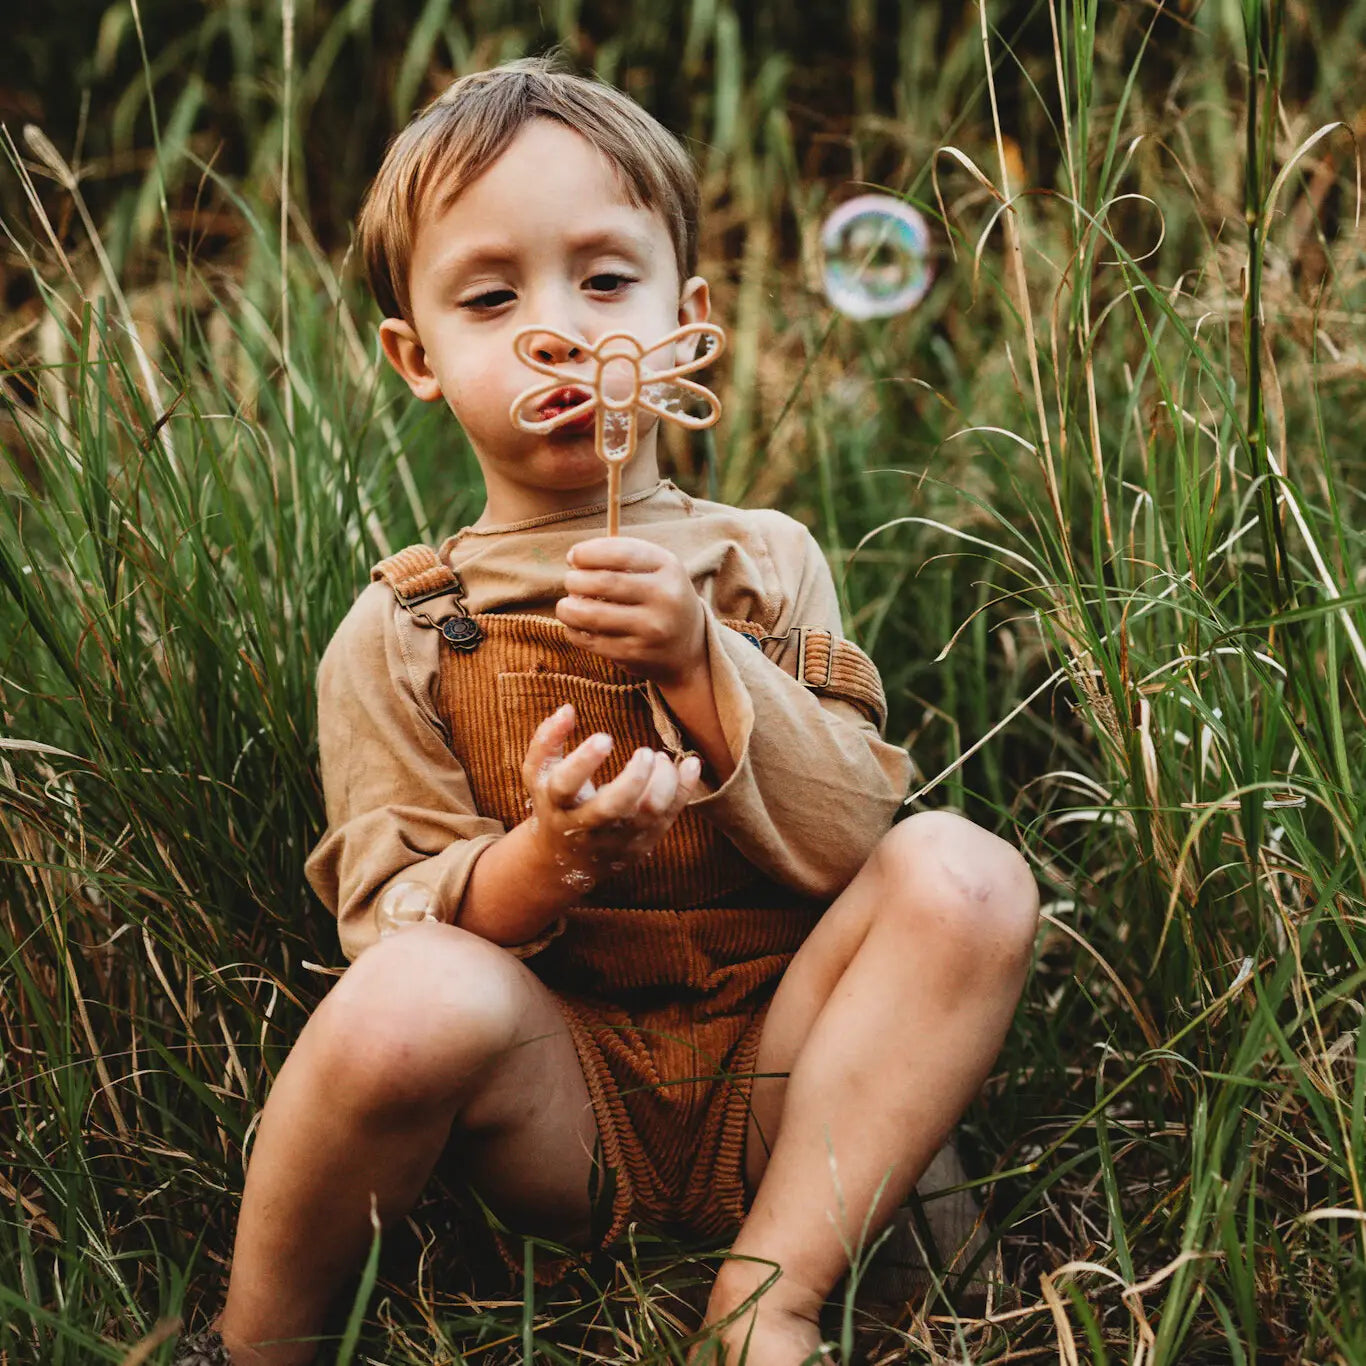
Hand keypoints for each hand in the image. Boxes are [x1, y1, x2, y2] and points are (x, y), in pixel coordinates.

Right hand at [522, 702, 702, 884]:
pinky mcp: (643, 842)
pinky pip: (670, 816)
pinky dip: (684, 788)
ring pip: (648, 812)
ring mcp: (618, 838)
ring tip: (659, 757)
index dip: (583, 762)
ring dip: (663, 780)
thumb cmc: (555, 805)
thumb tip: (568, 708)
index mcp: (557, 805)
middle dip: (634, 778)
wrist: (567, 862)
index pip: (566, 785)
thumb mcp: (539, 775)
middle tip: (645, 752)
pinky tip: (691, 763)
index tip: (604, 737)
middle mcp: (587, 826)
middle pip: (612, 808)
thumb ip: (547, 740)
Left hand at [556, 536, 706, 687]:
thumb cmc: (659, 598)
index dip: (588, 552)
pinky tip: (575, 626)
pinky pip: (593, 641)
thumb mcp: (655, 569)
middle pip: (604, 582)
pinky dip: (574, 631)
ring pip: (593, 615)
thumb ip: (619, 556)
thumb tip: (573, 558)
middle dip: (575, 580)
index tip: (573, 557)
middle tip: (570, 582)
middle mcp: (665, 597)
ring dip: (568, 609)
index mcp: (669, 567)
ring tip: (565, 606)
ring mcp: (652, 628)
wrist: (689, 649)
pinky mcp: (637, 654)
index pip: (620, 553)